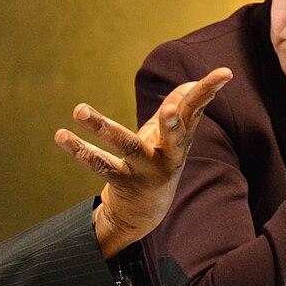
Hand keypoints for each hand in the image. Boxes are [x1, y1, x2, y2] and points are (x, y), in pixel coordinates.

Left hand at [54, 67, 232, 257]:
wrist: (145, 213)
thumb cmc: (159, 162)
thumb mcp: (171, 137)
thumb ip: (180, 110)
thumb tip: (190, 82)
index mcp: (181, 138)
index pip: (197, 110)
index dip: (210, 90)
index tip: (225, 72)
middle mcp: (169, 155)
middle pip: (174, 137)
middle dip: (171, 124)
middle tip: (165, 110)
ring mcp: (147, 171)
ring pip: (126, 148)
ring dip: (103, 127)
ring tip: (79, 109)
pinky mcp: (124, 184)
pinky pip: (100, 165)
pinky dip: (79, 149)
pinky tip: (60, 135)